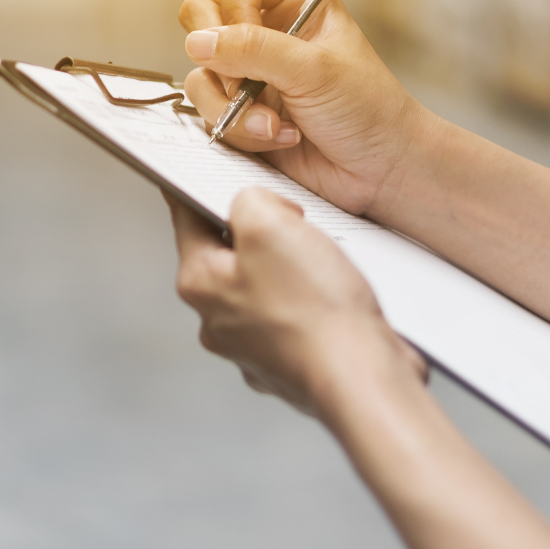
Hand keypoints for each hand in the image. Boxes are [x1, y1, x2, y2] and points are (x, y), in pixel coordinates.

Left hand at [168, 188, 426, 420]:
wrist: (362, 378)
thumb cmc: (316, 307)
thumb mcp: (270, 223)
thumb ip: (247, 199)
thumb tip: (251, 204)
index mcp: (201, 283)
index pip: (187, 218)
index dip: (200, 187)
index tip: (199, 170)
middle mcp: (218, 321)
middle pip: (230, 253)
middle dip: (261, 232)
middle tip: (293, 223)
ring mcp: (254, 348)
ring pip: (266, 285)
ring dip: (291, 269)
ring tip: (322, 264)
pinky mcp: (291, 363)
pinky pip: (297, 317)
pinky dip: (314, 303)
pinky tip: (337, 297)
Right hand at [179, 0, 429, 216]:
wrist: (379, 169)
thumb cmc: (369, 109)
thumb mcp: (315, 69)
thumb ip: (254, 49)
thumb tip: (198, 42)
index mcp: (294, 0)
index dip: (234, 7)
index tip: (251, 41)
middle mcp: (266, 30)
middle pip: (201, 15)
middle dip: (222, 60)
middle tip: (247, 84)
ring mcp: (249, 71)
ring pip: (201, 72)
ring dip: (234, 106)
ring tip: (275, 125)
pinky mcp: (239, 110)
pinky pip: (208, 112)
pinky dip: (240, 131)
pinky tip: (279, 138)